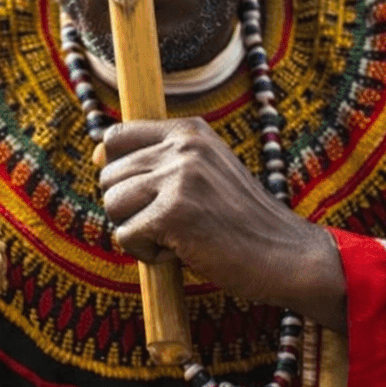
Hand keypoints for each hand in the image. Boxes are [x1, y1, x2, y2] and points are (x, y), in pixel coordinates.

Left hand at [98, 118, 346, 331]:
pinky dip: (148, 255)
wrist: (288, 255)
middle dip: (129, 208)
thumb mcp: (206, 172)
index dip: (114, 169)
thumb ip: (160, 159)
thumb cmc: (241, 221)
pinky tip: (184, 252)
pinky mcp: (174, 213)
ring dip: (137, 231)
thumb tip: (97, 155)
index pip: (115, 137)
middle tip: (171, 223)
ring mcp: (180, 177)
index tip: (137, 193)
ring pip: (113, 205)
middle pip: (108, 176)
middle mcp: (183, 146)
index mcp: (190, 131)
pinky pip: (125, 236)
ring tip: (178, 236)